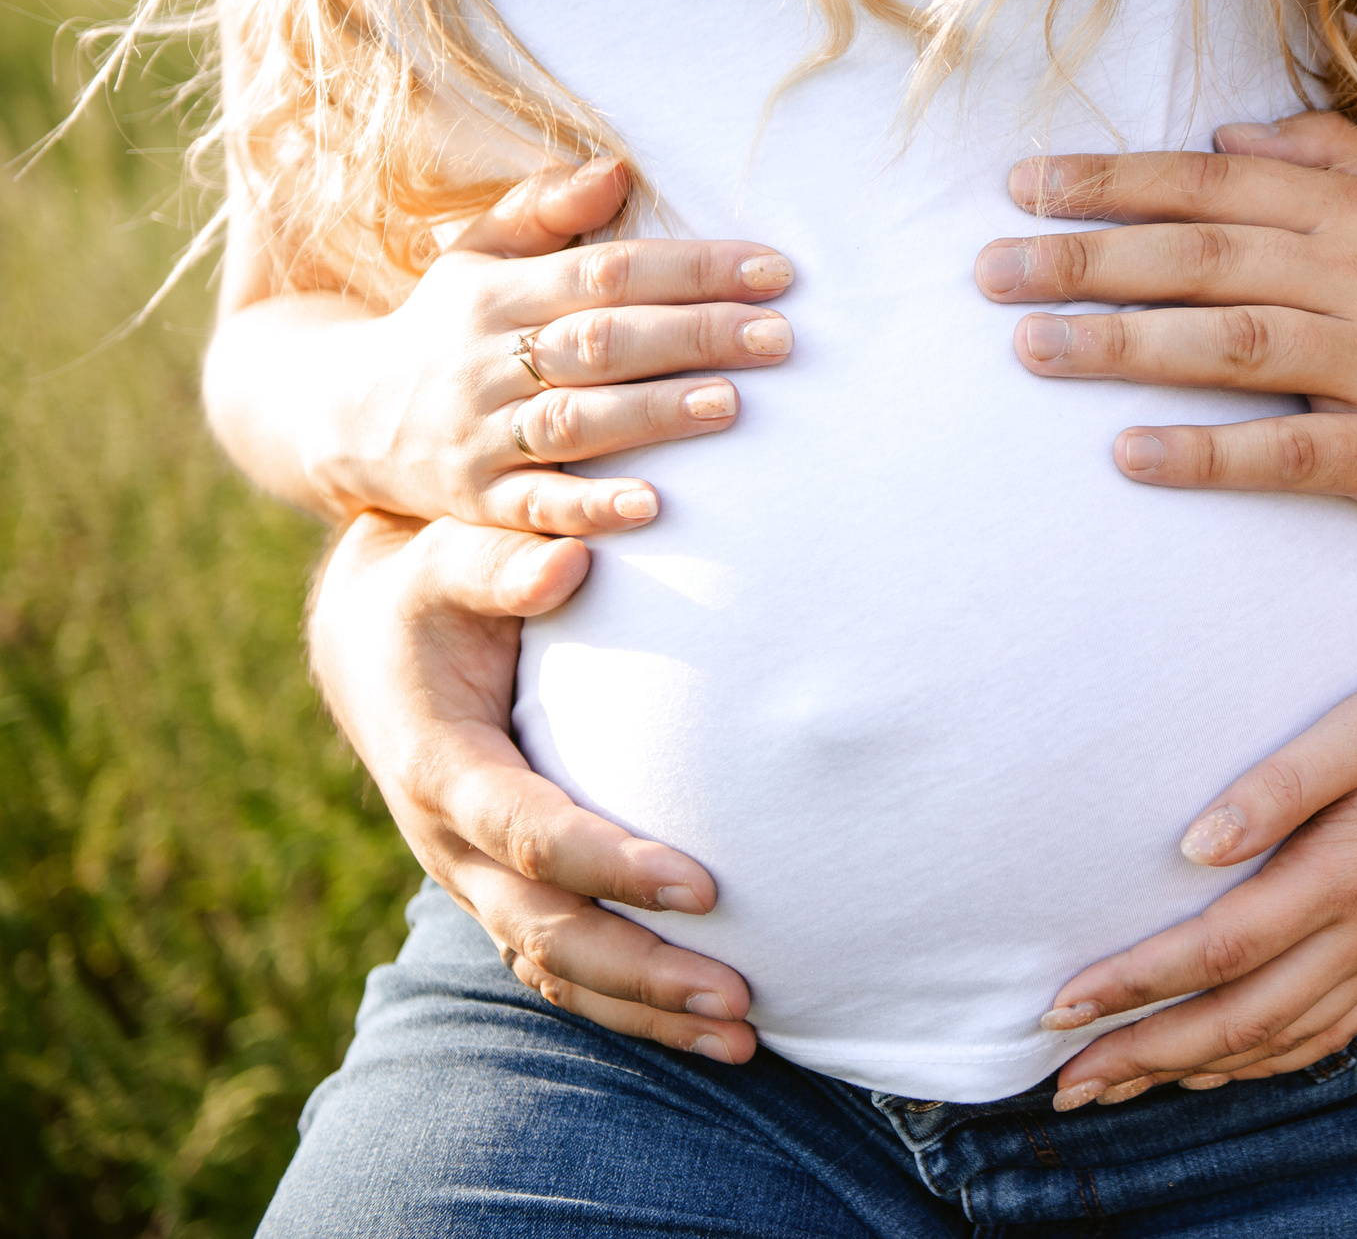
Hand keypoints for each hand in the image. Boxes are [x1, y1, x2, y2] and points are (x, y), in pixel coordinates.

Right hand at [307, 159, 796, 533]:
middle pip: (602, 340)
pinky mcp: (475, 499)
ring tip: (731, 404)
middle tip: (780, 336)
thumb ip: (545, 209)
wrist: (342, 414)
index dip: (693, 269)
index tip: (776, 273)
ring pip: (574, 420)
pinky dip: (592, 508)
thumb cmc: (445, 323)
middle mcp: (490, 358)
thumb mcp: (478, 254)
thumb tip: (617, 171)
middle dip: (694, 335)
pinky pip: (535, 507)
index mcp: (502, 292)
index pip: (610, 271)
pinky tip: (653, 507)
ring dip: (653, 413)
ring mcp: (482, 432)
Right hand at [307, 510, 757, 1061]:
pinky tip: (708, 1028)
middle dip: (642, 971)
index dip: (612, 866)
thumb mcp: (446, 559)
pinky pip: (560, 971)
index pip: (531, 834)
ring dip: (645, 1012)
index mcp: (439, 767)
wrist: (371, 645)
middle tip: (738, 997)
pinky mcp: (500, 894)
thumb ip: (500, 562)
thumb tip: (574, 559)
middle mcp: (450, 842)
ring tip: (743, 1038)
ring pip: (554, 970)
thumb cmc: (428, 590)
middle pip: (546, 933)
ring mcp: (472, 880)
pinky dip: (629, 1007)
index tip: (705, 884)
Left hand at [974, 113, 1356, 530]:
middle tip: (986, 271)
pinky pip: (1285, 450)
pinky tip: (1129, 456)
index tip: (1024, 188)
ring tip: (1029, 349)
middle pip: (1199, 260)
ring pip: (1227, 344)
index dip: (1111, 186)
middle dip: (1084, 259)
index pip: (1210, 189)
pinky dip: (1204, 452)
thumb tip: (1230, 140)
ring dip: (1120, 346)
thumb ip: (1334, 159)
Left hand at [1035, 617, 1356, 1110]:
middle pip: (1242, 1020)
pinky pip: (1331, 1033)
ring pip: (1283, 1040)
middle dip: (1147, 1056)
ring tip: (1120, 1088)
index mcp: (1352, 875)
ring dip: (1196, 1070)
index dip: (1136, 984)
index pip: (1221, 951)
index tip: (1063, 1004)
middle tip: (1065, 1084)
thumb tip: (1195, 845)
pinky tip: (1224, 1068)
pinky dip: (1267, 1062)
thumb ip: (1280, 782)